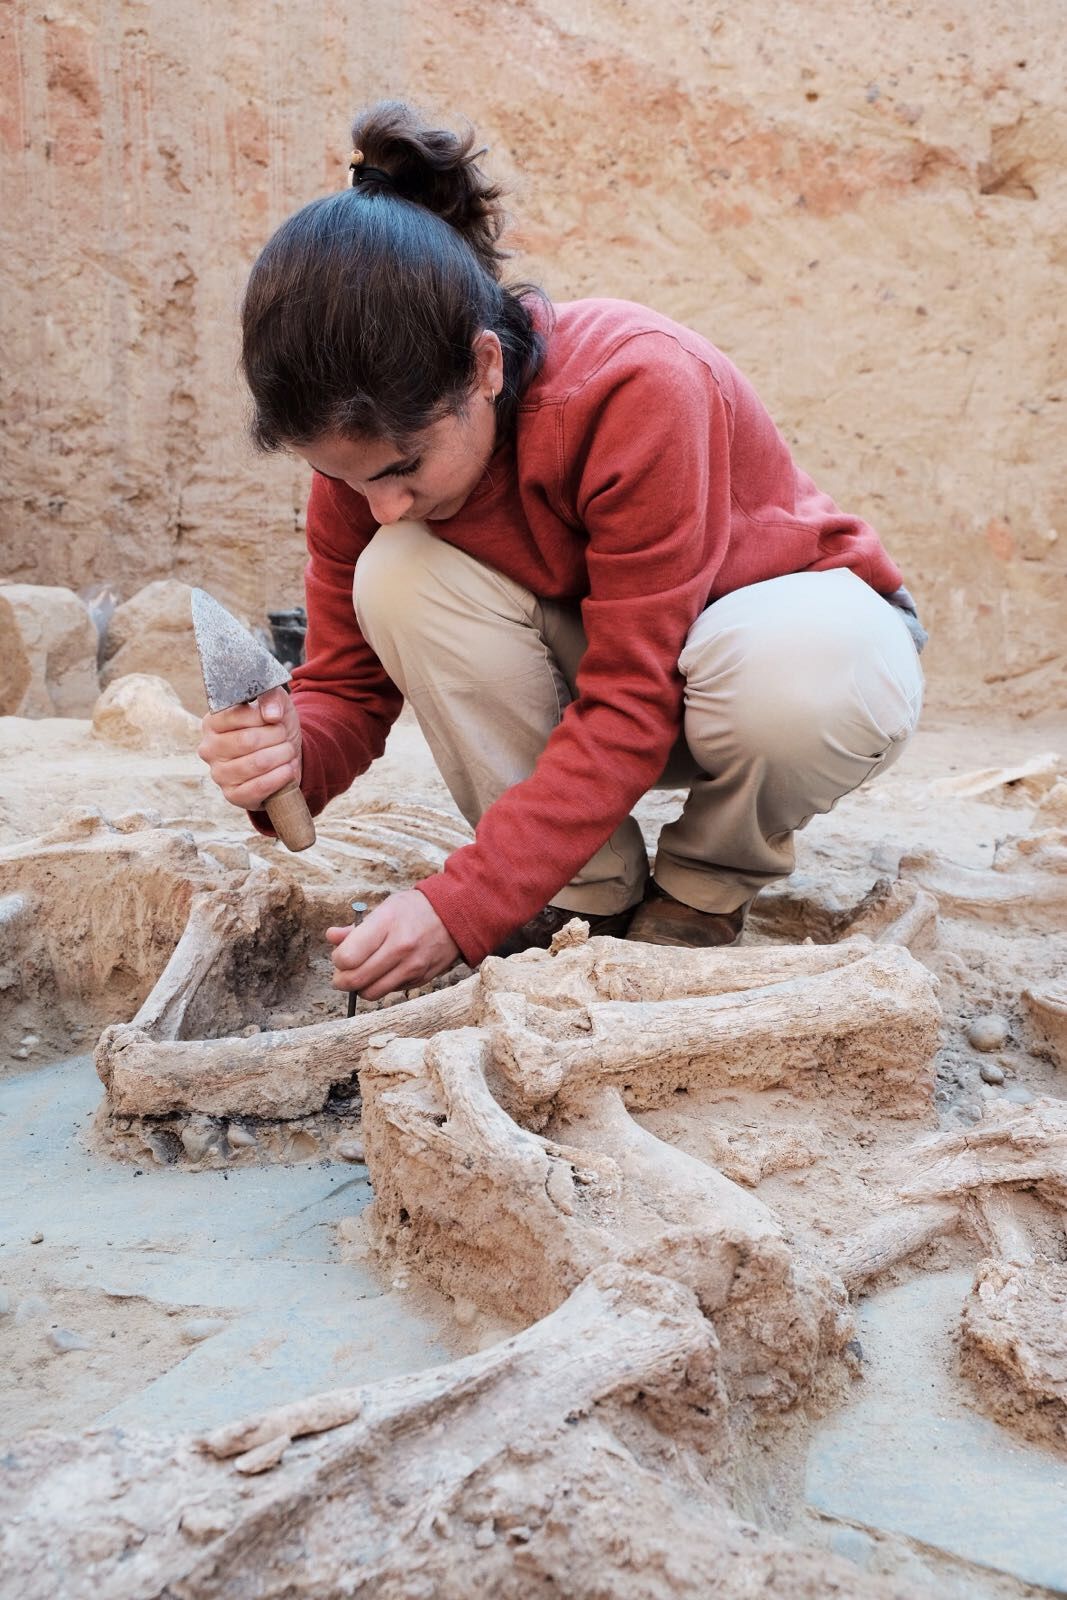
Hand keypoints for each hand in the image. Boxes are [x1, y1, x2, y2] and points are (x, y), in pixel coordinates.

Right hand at [197, 687, 301, 811]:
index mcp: (212, 722)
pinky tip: (288, 769)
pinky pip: (259, 787)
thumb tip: (271, 713)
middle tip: (285, 736)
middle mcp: (209, 748)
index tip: (275, 718)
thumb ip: (271, 697)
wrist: (286, 755)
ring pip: (257, 763)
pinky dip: (280, 777)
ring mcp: (218, 774)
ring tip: (288, 752)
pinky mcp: (232, 795)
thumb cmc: (274, 727)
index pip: (235, 715)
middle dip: (276, 737)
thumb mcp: (276, 703)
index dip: (263, 716)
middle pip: (248, 741)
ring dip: (282, 756)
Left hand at [327, 891, 459, 1000]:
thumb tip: (332, 937)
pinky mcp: (421, 979)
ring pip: (371, 993)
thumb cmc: (415, 909)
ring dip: (360, 987)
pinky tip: (386, 971)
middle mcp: (400, 948)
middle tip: (342, 973)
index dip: (338, 960)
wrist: (456, 915)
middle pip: (356, 980)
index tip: (341, 955)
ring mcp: (412, 966)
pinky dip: (382, 986)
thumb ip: (356, 927)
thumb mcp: (385, 908)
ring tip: (363, 974)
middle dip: (341, 980)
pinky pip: (390, 992)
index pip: (348, 957)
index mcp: (387, 924)